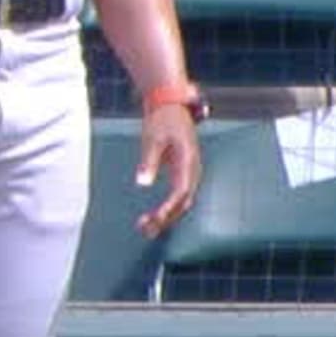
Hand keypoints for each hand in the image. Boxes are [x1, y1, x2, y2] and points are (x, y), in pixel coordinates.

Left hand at [132, 103, 203, 235]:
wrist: (172, 106)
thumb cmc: (162, 121)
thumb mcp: (152, 138)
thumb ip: (149, 161)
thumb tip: (142, 183)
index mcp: (188, 160)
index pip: (181, 191)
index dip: (169, 208)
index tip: (155, 219)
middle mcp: (193, 169)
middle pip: (184, 201)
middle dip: (166, 218)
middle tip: (145, 230)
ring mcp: (190, 172)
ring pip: (182, 201)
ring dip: (166, 216)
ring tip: (145, 229)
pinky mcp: (184, 172)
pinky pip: (179, 196)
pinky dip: (167, 208)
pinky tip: (153, 217)